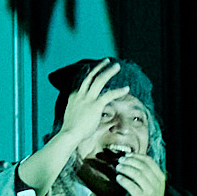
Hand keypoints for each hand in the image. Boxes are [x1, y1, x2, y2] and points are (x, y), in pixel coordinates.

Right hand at [29, 71, 122, 187]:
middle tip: (106, 60)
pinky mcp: (95, 105)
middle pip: (90, 76)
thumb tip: (84, 115)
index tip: (92, 67)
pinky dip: (118, 91)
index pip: (82, 81)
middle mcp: (80, 94)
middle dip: (99, 67)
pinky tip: (126, 88)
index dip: (88, 73)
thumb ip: (79, 112)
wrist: (69, 134)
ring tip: (117, 66)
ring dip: (109, 71)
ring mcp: (87, 98)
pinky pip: (109, 95)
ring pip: (99, 80)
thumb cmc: (71, 131)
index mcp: (74, 96)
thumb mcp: (73, 117)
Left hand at [93, 146, 167, 195]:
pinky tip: (118, 178)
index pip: (149, 162)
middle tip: (120, 160)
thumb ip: (147, 173)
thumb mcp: (154, 184)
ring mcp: (150, 191)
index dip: (137, 156)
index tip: (128, 155)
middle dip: (129, 161)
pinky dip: (124, 180)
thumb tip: (132, 158)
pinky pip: (131, 186)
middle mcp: (157, 183)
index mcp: (160, 177)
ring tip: (118, 167)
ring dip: (125, 169)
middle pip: (142, 167)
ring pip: (137, 174)